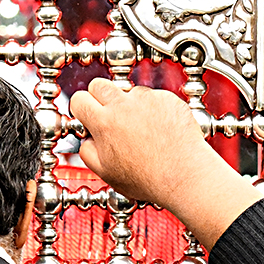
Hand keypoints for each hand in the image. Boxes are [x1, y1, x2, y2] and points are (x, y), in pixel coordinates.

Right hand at [69, 78, 261, 251]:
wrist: (184, 175)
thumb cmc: (148, 178)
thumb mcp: (105, 172)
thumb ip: (87, 151)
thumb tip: (86, 140)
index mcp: (104, 123)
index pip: (79, 99)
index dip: (80, 108)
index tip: (85, 116)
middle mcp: (125, 105)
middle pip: (99, 85)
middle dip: (97, 97)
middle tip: (104, 115)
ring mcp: (148, 99)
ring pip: (128, 91)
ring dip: (128, 105)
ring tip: (137, 129)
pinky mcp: (168, 99)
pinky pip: (153, 97)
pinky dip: (152, 109)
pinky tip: (156, 129)